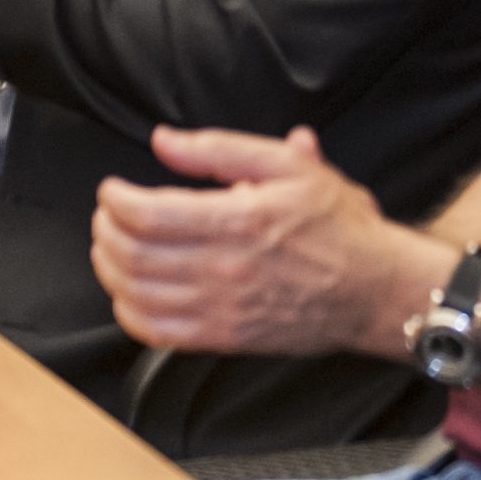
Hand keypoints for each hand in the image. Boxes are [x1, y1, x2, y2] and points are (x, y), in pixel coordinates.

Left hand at [92, 125, 432, 359]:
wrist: (374, 289)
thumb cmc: (337, 226)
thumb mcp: (289, 166)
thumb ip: (220, 150)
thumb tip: (165, 141)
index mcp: (238, 220)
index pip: (148, 214)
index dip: (115, 200)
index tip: (112, 189)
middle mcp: (225, 268)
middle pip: (133, 254)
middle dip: (106, 231)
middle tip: (107, 215)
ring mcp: (223, 308)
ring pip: (137, 294)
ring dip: (110, 268)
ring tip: (111, 248)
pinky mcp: (225, 338)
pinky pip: (157, 333)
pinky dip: (129, 312)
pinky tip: (129, 292)